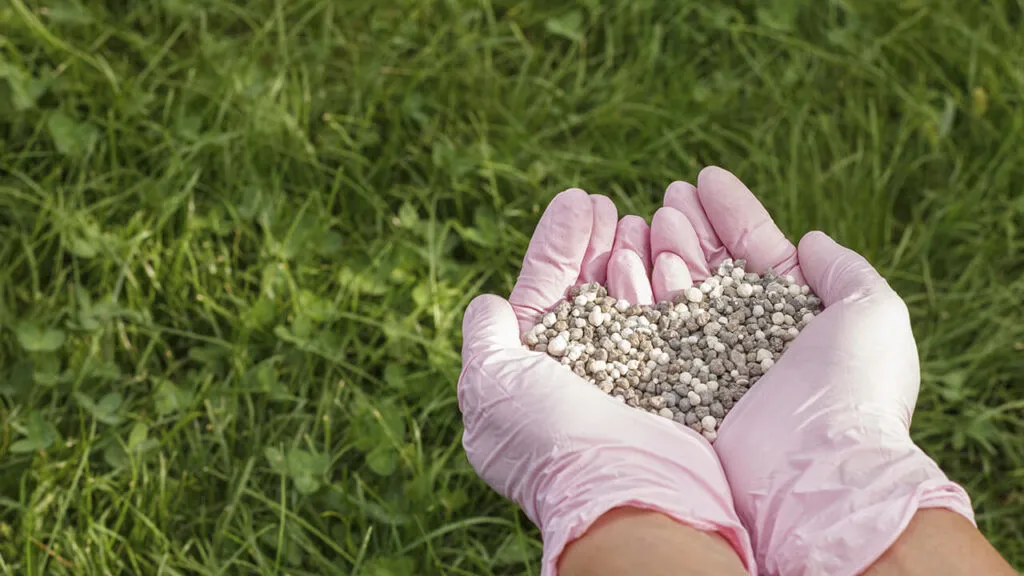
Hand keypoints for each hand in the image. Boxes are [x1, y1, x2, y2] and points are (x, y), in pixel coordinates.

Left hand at [459, 189, 755, 574]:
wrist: (626, 490)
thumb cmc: (550, 436)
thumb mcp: (492, 385)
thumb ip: (486, 341)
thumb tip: (487, 304)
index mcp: (531, 374)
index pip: (542, 294)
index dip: (557, 246)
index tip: (578, 200)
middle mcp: (579, 375)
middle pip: (588, 291)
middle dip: (595, 243)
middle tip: (606, 201)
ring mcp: (628, 378)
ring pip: (630, 301)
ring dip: (631, 254)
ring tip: (637, 215)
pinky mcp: (673, 381)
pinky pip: (668, 320)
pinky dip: (667, 282)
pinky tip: (668, 248)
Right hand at [650, 167, 973, 574]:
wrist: (815, 473)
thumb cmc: (851, 390)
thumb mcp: (874, 314)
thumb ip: (845, 271)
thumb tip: (812, 239)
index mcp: (798, 319)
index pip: (758, 253)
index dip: (732, 213)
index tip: (704, 177)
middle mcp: (752, 340)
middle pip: (713, 269)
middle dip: (691, 228)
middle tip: (667, 196)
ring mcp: (713, 364)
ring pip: (680, 295)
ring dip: (665, 251)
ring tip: (648, 217)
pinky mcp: (679, 388)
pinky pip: (656, 331)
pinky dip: (642, 293)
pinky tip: (630, 260)